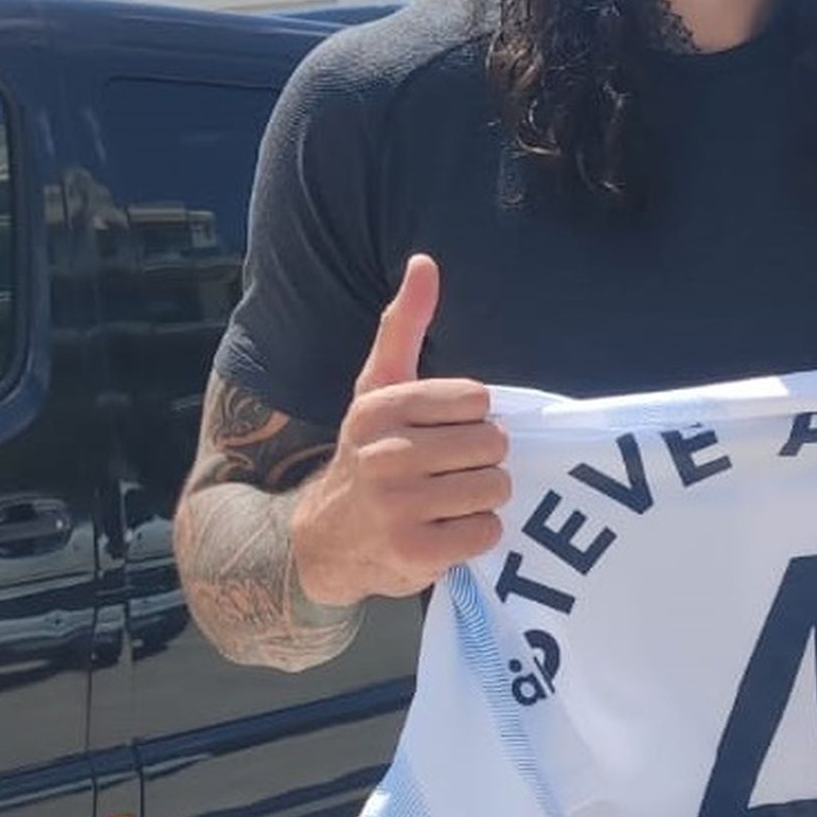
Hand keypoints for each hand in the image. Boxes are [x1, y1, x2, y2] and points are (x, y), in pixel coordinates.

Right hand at [291, 254, 509, 606]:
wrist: (322, 541)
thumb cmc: (366, 453)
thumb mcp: (376, 387)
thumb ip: (403, 325)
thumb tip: (425, 262)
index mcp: (381, 406)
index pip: (478, 400)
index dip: (472, 419)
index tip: (442, 433)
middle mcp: (385, 453)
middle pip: (492, 444)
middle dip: (482, 460)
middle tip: (450, 472)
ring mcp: (398, 506)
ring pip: (495, 488)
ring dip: (482, 499)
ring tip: (448, 501)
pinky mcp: (414, 553)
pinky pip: (487, 532)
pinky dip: (476, 535)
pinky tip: (445, 531)